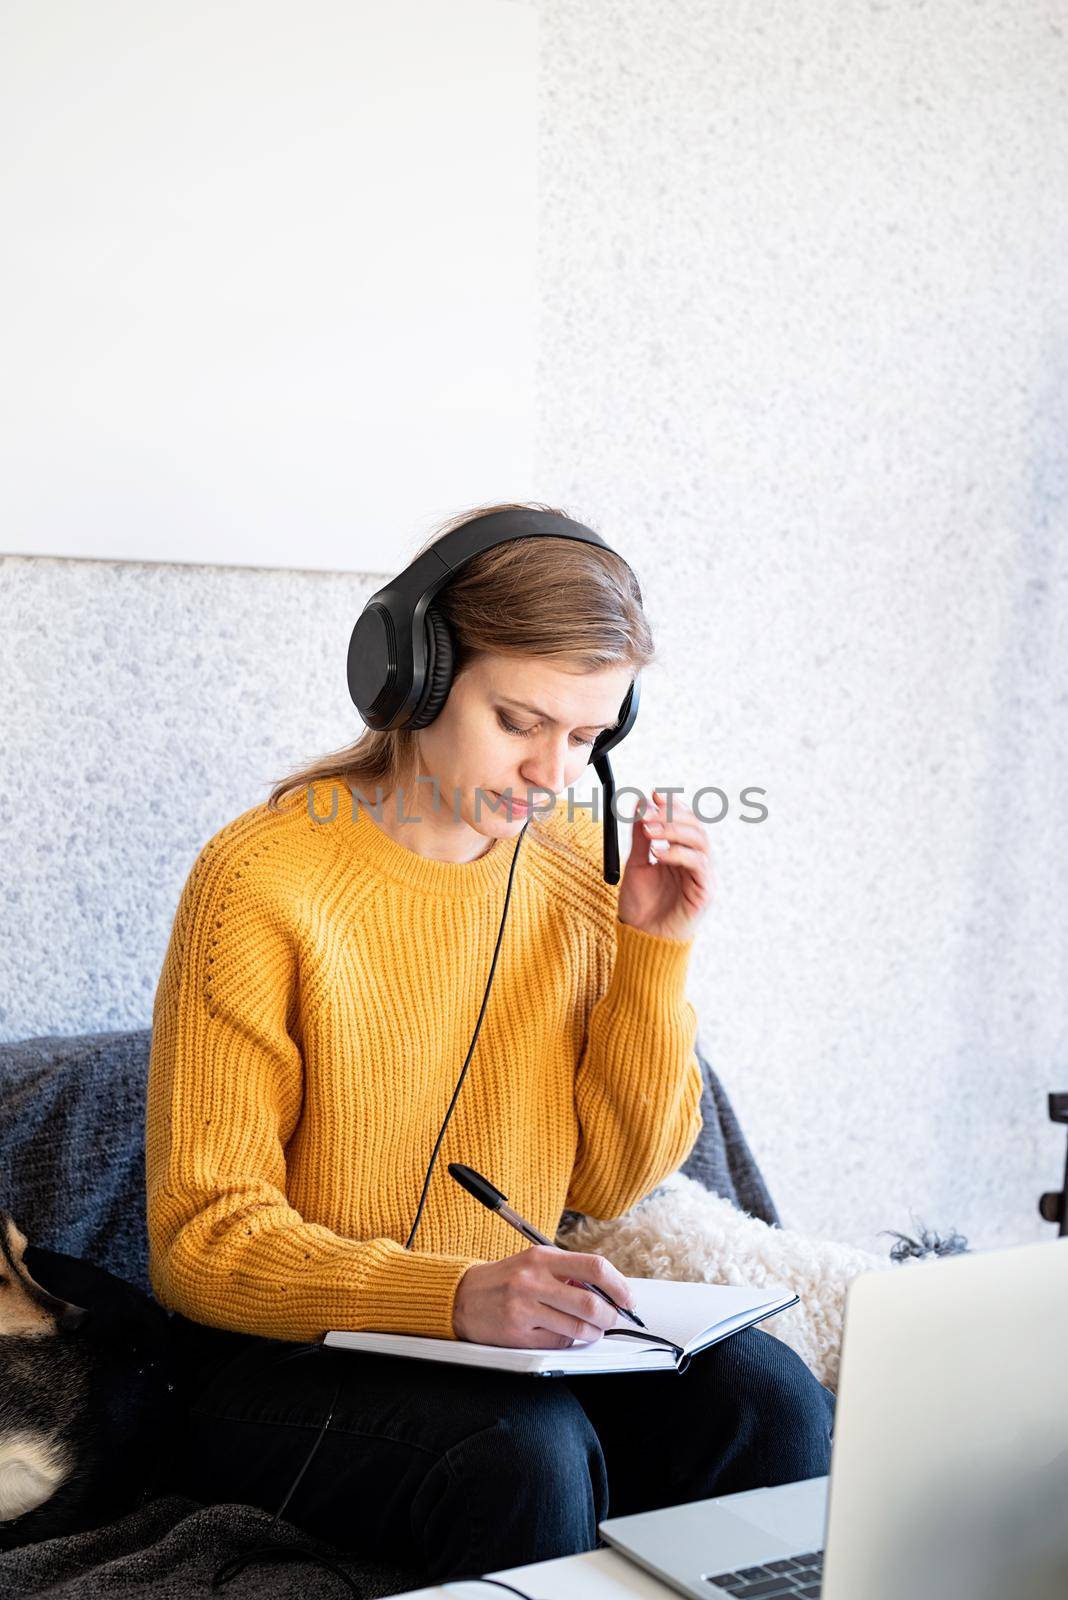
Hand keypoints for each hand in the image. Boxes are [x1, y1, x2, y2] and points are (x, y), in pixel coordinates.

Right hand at [452, 1245, 634, 1346]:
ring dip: (592, 1332)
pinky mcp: (517, 1334)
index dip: (619, 1285)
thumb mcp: (534, 1263)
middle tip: (613, 1319)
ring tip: (591, 1329)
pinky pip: (557, 1343)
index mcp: (542, 1257)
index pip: (594, 1267)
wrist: (461, 1297)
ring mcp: (524, 1308)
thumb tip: (608, 1290)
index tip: (628, 1298)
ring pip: (578, 1328)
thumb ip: (567, 1272)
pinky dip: (567, 1341)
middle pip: (590, 1303)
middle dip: (610, 1316)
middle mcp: (532, 1280)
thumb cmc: (505, 1279)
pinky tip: (561, 1333)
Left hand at [617, 789, 714, 942]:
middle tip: (646, 814)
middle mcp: (696, 862)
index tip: (652, 795)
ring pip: (700, 841)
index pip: (684, 821)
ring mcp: (703, 876)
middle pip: (695, 826)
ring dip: (673, 830)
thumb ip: (641, 837)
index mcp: (682, 854)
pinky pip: (698, 863)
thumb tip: (640, 803)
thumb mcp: (636, 864)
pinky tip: (658, 853)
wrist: (642, 939)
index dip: (671, 806)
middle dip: (670, 815)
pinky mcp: (705, 891)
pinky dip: (678, 853)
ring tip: (649, 832)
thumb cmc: (641, 906)